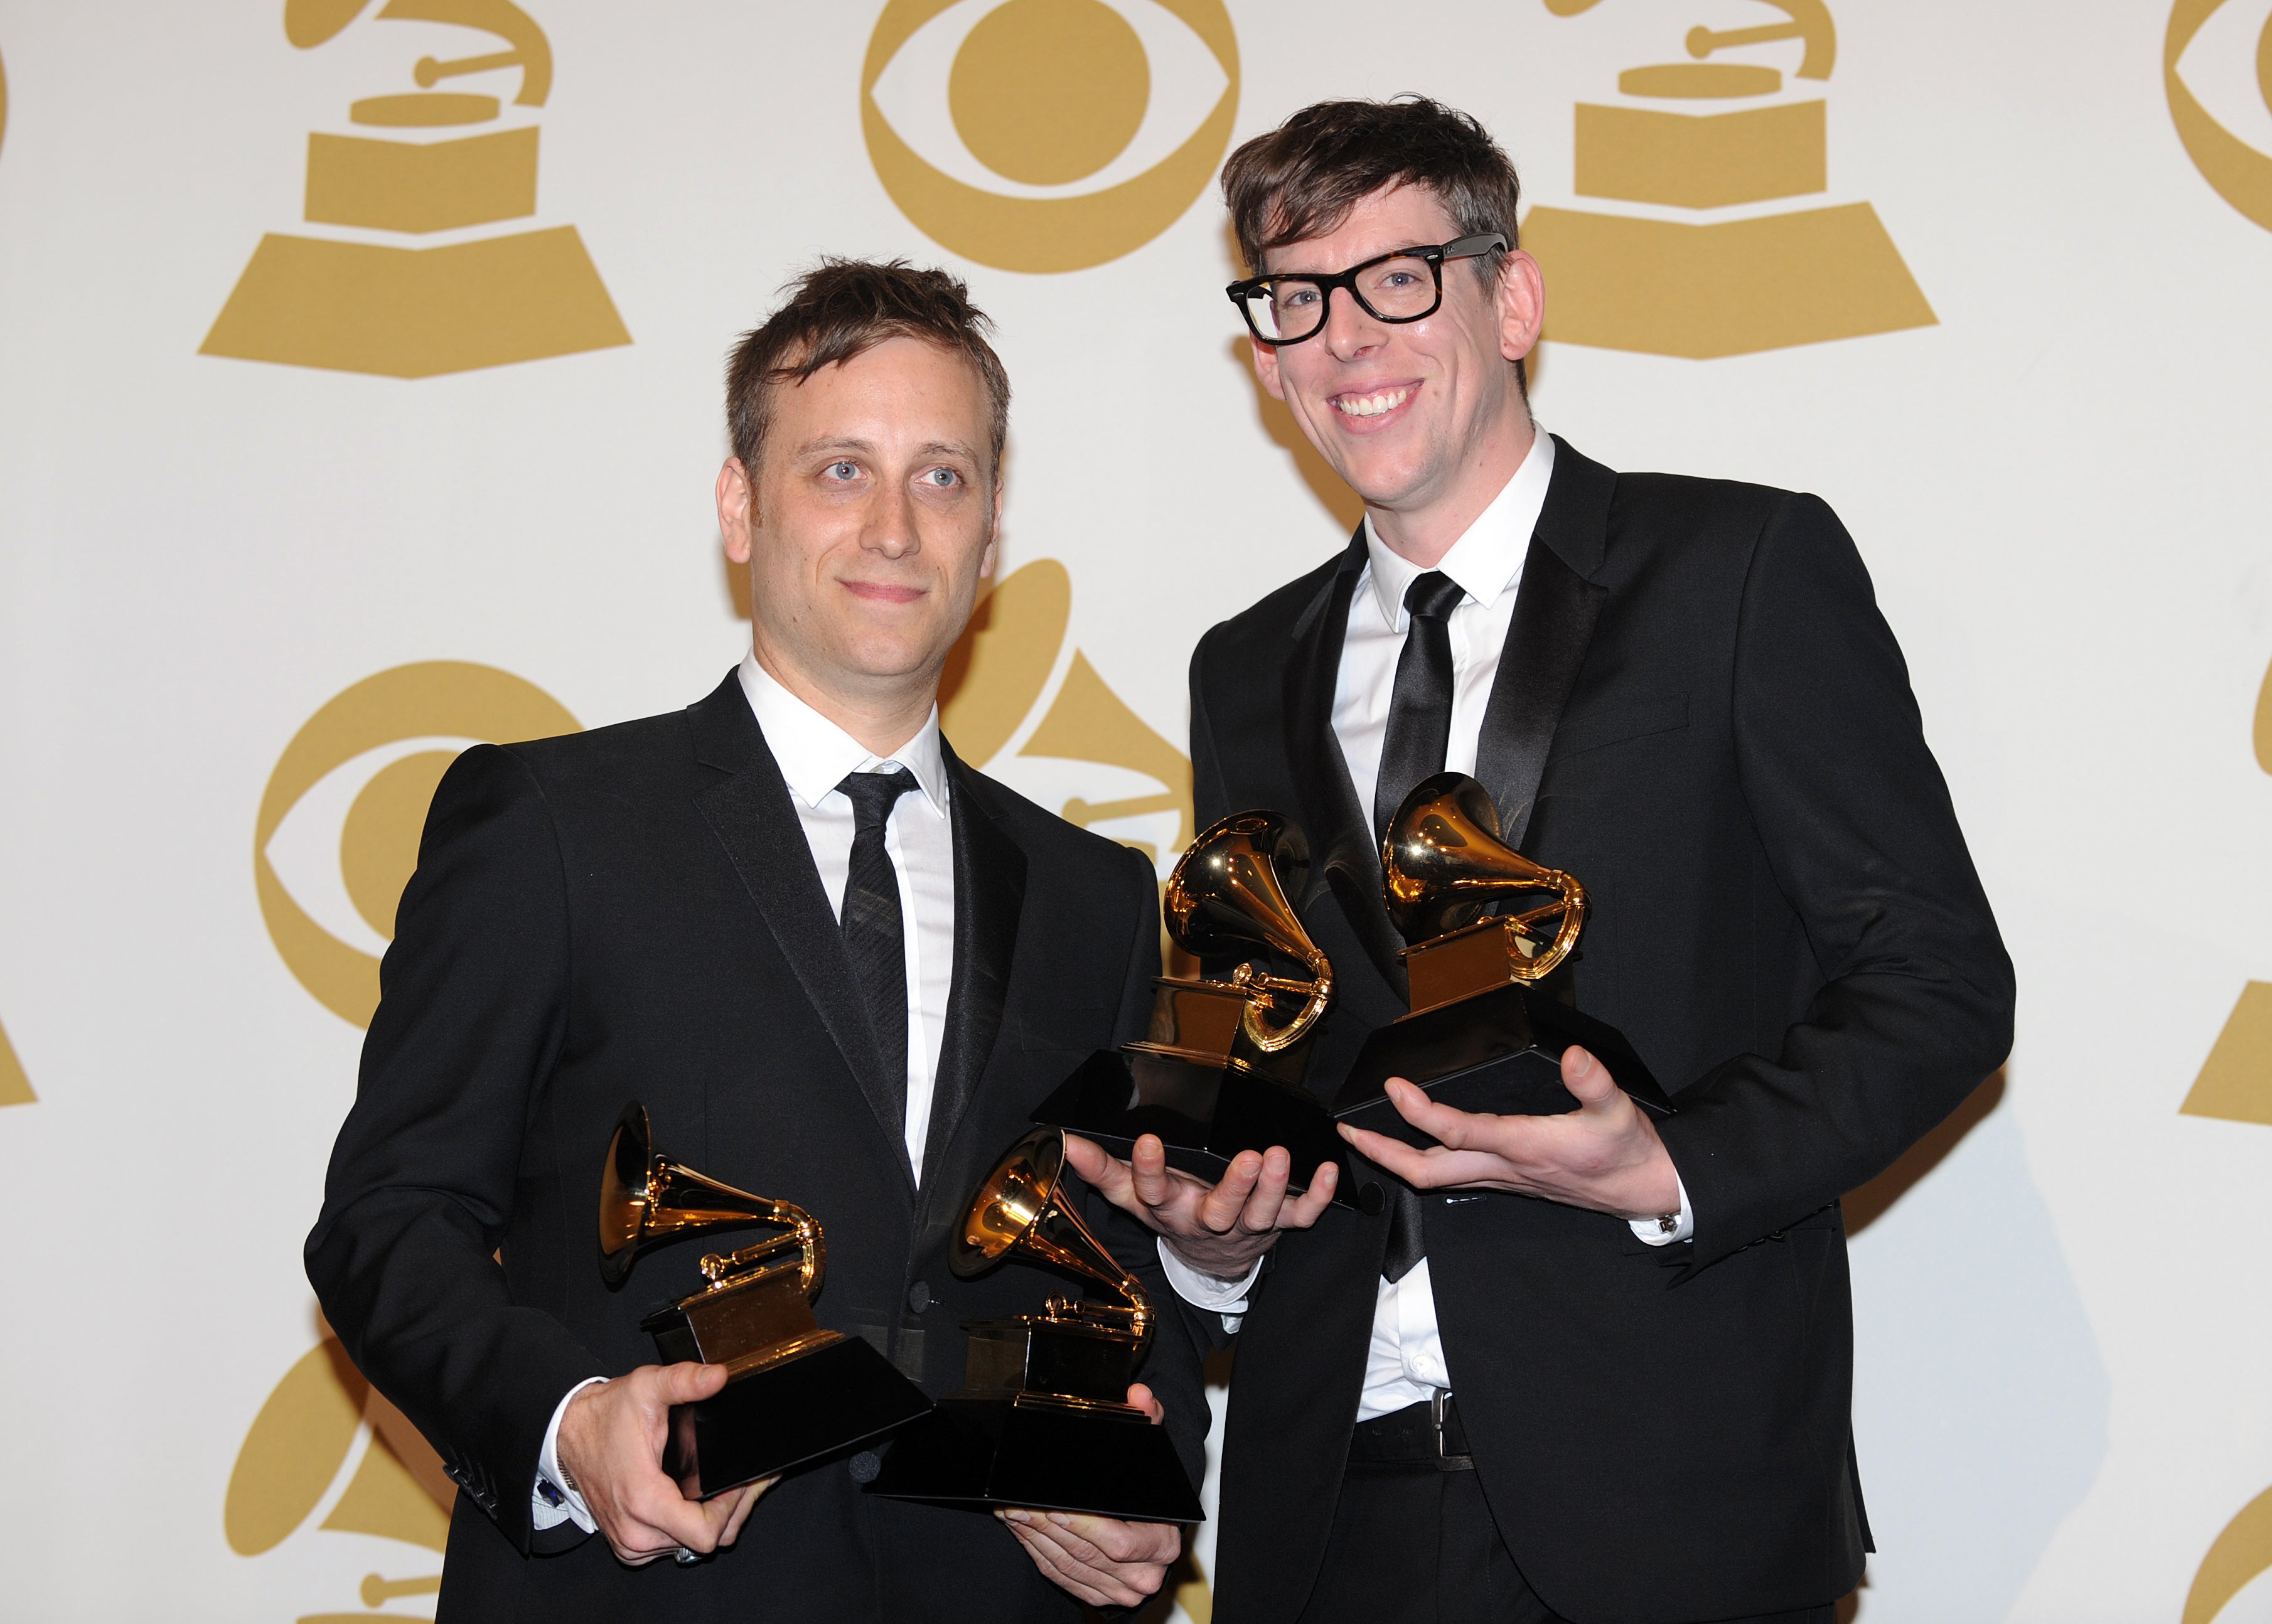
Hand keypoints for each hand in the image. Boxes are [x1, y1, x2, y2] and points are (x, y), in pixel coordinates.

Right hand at [556, 1364, 773, 1565]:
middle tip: (748, 1481)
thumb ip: (684, 1381)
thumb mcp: (646, 1388)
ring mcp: (632, 1544)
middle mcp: (636, 1531)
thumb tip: (718, 1377)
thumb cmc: (606, 1416)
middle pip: (706, 1542)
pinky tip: (703, 1500)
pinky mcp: (629, 1545)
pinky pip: (674, 1548)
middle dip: (733, 1510)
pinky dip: (692, 1528)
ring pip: (692, 1548)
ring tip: (729, 1488)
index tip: (741, 1481)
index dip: (733, 1507)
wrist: (570, 1432)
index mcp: (644, 1500)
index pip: (706, 1532)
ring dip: (715, 1520)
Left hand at [998, 1384, 1181, 1606]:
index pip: (1118, 1542)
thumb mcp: (1152, 1454)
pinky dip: (1036, 1552)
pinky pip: (1060, 1576)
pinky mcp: (1096, 1595)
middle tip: (1019, 1502)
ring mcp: (1118, 1590)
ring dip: (1035, 1537)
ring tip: (1013, 1511)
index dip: (1083, 1526)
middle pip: (1085, 1555)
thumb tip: (1140, 1396)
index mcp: (1162, 1544)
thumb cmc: (1150, 1491)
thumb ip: (1148, 1420)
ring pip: (1067, 1566)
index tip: (1054, 1505)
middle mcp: (1144, 1575)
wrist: (1153, 1531)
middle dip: (1047, 1526)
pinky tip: (1022, 1529)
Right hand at [1064, 1131, 1337, 1278]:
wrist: (1210, 1260)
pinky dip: (1317, 1196)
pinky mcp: (1278, 1227)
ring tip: (1278, 1156)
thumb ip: (1103, 1169)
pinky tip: (1328, 1169)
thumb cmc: (1173, 1211)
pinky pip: (1302, 1216)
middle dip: (1236, 1187)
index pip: (1152, 1192)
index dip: (1149, 1170)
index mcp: (1169, 1210)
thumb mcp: (1134, 1196)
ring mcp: (1247, 1228)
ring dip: (1273, 1187)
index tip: (1148, 1141)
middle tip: (1247, 1158)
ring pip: (1262, 1215)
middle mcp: (1208, 1222)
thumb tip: (1066, 1142)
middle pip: (1220, 1211)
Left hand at [1337, 1045, 1679, 1219]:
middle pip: (1426, 1171)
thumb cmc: (1629, 1151)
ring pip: (1435, 1178)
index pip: (1459, 1131)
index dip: (1421, 1113)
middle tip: (1348, 1132)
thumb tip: (1575, 1056)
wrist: (1644, 1189)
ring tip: (1362, 1139)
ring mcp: (1502, 1178)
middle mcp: (1504, 1168)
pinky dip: (1421, 1164)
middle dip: (1382, 1154)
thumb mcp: (1620, 1111)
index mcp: (1524, 1147)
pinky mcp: (1507, 1180)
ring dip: (1394, 1161)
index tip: (1394, 1087)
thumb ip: (1594, 1083)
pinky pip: (1452, 1177)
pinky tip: (1410, 1150)